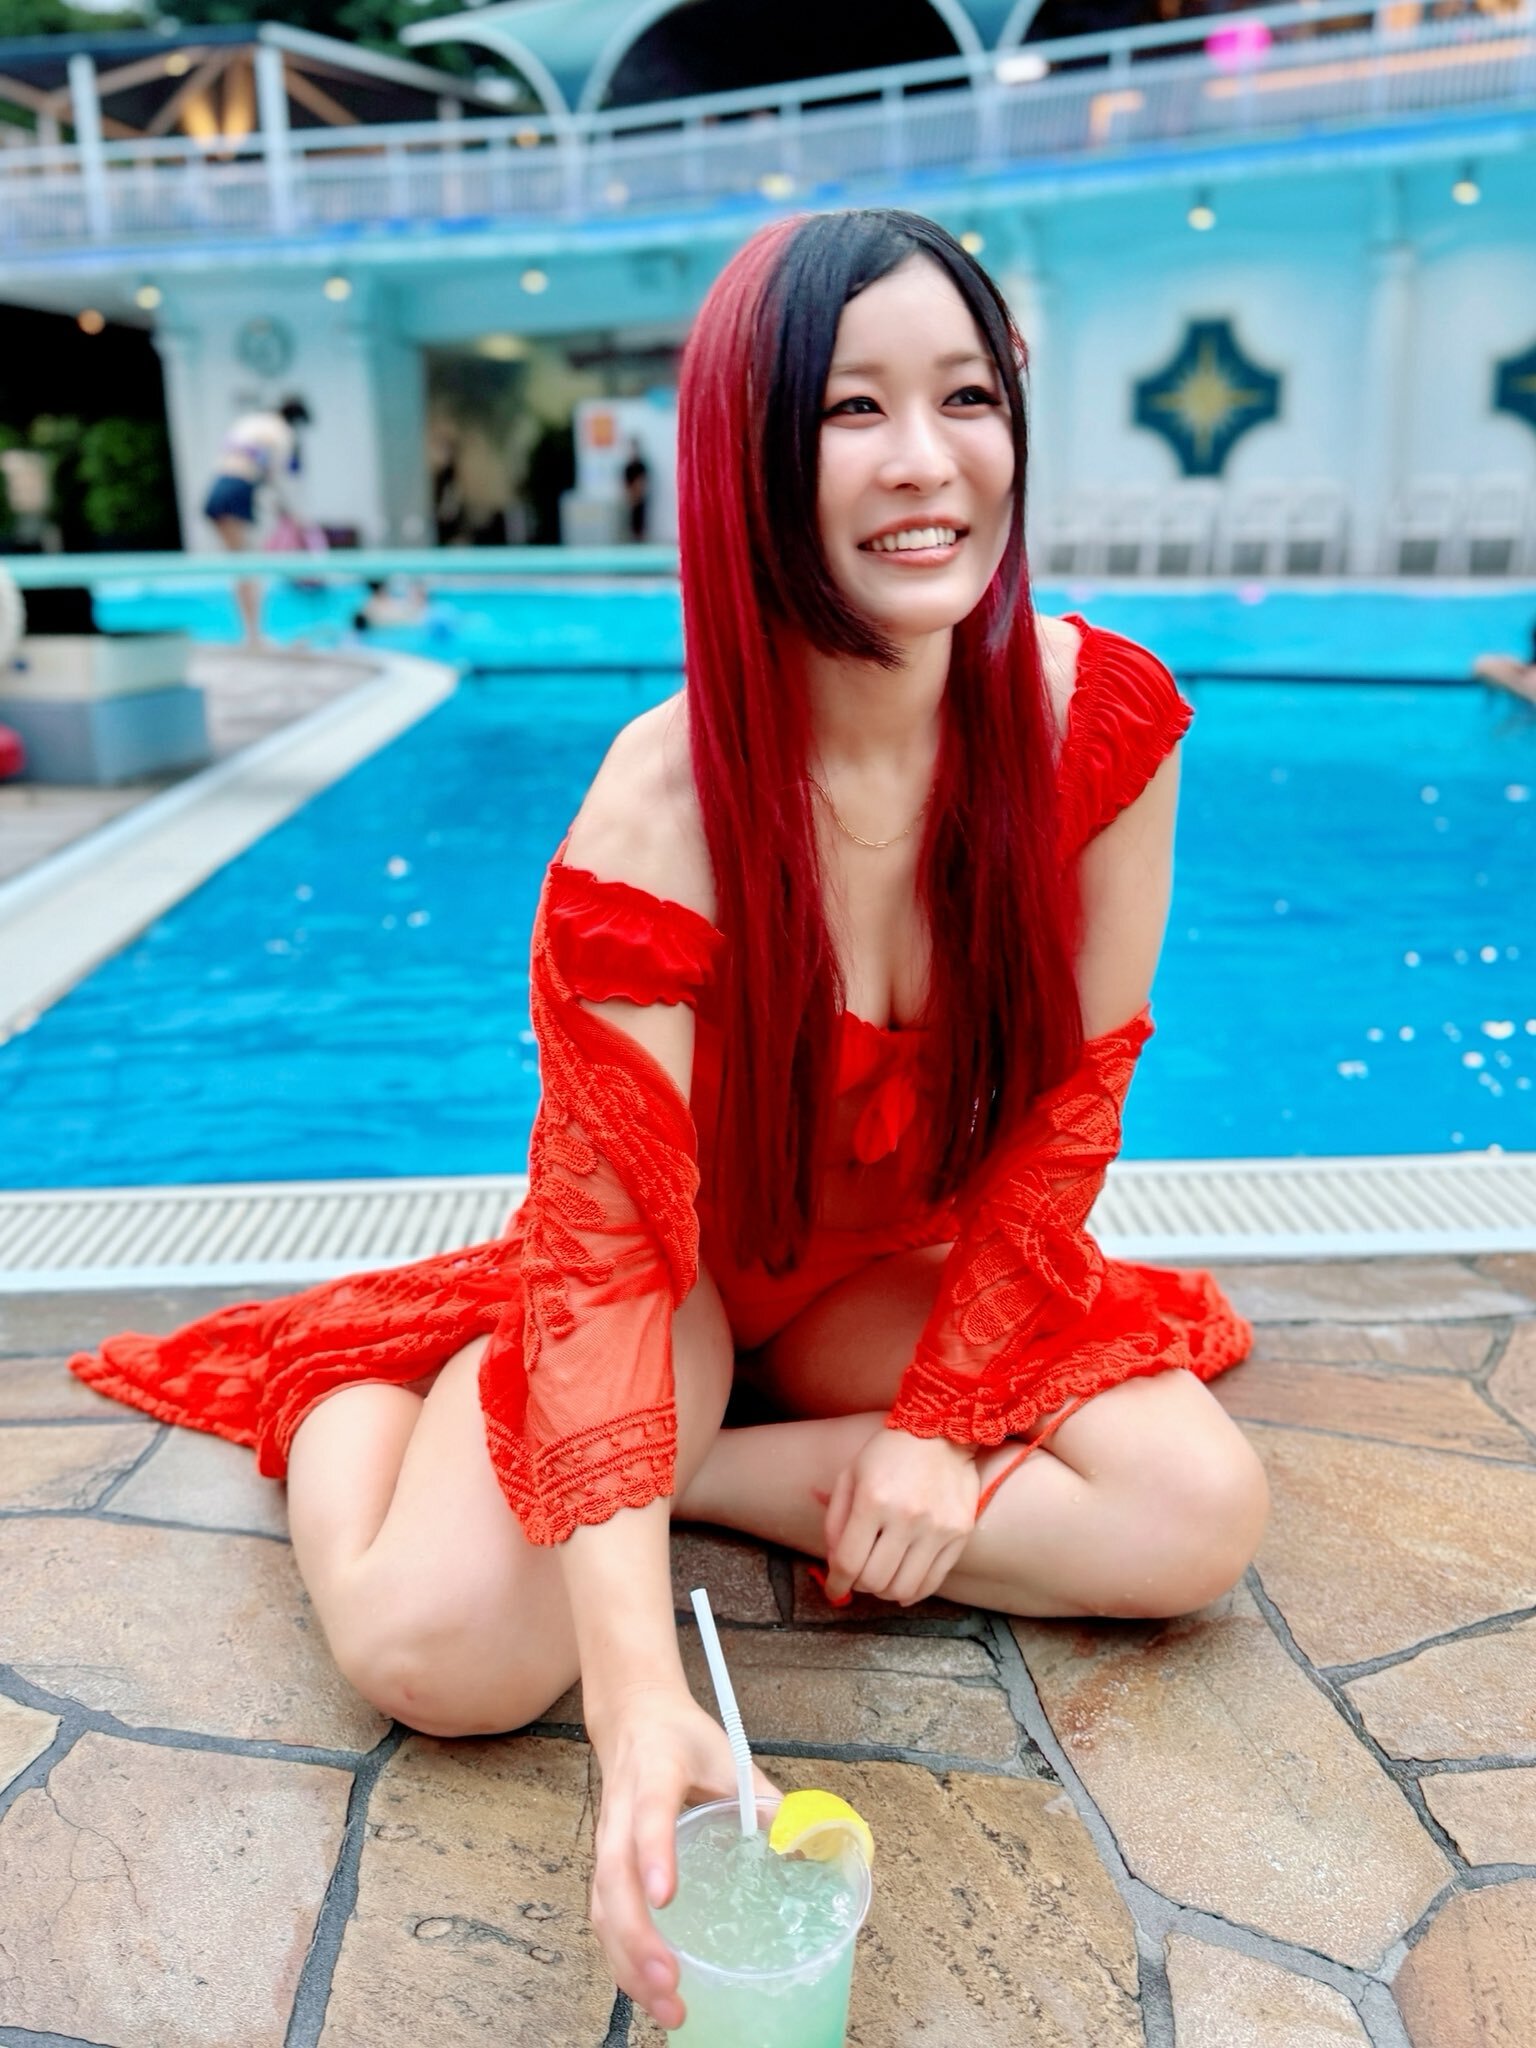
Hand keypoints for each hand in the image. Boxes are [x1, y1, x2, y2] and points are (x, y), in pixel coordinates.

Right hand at [586, 1683, 779, 2029]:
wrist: (633, 1718)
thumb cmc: (683, 1740)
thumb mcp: (729, 1755)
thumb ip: (766, 1799)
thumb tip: (808, 1847)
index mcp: (654, 1774)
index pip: (649, 1815)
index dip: (655, 1855)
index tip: (665, 1897)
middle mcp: (620, 1813)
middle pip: (613, 1880)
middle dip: (638, 1939)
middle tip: (672, 1984)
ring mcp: (607, 1843)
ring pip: (603, 1908)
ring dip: (629, 1962)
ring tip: (667, 2006)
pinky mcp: (606, 1867)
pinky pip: (605, 1918)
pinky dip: (623, 1959)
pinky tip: (649, 1992)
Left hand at [822, 1427, 979, 1606]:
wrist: (942, 1431)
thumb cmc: (887, 1453)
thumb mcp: (850, 1476)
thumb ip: (836, 1522)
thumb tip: (836, 1566)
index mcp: (872, 1500)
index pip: (849, 1563)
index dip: (836, 1584)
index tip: (834, 1589)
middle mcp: (906, 1517)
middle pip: (875, 1581)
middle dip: (859, 1586)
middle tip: (858, 1577)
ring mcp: (937, 1528)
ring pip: (904, 1589)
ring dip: (885, 1592)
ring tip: (881, 1579)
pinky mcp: (960, 1534)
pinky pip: (933, 1582)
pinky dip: (913, 1592)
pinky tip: (903, 1584)